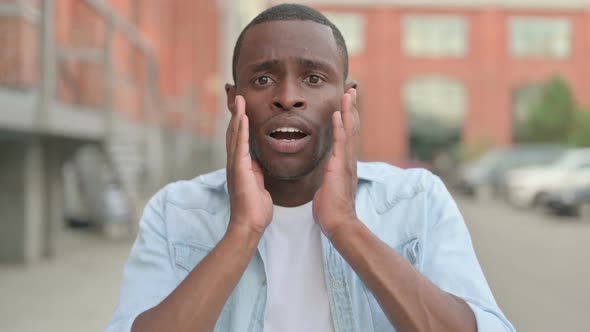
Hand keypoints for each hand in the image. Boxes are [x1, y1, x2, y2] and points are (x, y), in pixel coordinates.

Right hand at [226, 95, 272, 234]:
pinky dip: (240, 130)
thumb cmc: (255, 209)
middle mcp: (234, 163)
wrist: (249, 225)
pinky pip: (240, 146)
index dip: (240, 122)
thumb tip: (258, 163)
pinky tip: (242, 117)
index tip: (242, 107)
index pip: (239, 139)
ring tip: (239, 100)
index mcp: (240, 166)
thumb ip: (256, 172)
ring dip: (237, 116)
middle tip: (237, 96)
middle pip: (233, 133)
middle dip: (236, 114)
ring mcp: (235, 166)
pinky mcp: (238, 170)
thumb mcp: (258, 185)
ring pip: (234, 136)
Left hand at [313, 89, 359, 237]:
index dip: (347, 119)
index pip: (347, 136)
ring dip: (348, 111)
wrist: (338, 223)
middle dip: (351, 109)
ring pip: (350, 131)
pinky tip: (338, 113)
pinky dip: (340, 126)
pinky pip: (341, 142)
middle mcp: (349, 160)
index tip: (346, 104)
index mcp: (345, 164)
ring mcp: (346, 163)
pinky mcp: (340, 167)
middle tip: (351, 90)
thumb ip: (329, 178)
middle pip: (352, 128)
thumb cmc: (331, 210)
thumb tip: (327, 176)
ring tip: (348, 93)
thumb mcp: (329, 188)